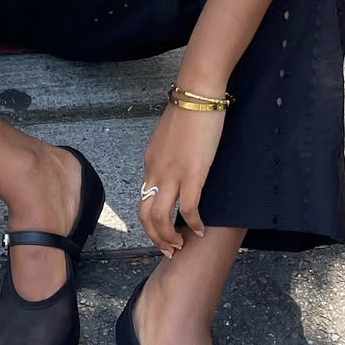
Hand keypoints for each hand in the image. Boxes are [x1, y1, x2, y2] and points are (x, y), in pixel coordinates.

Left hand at [139, 104, 225, 256]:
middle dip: (154, 238)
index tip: (162, 232)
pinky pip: (189, 208)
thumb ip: (168, 155)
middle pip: (145, 214)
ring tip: (180, 245)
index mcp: (150, 162)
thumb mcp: (169, 137)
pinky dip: (194, 224)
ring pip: (160, 218)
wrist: (197, 94)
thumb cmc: (188, 110)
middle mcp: (155, 171)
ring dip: (169, 237)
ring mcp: (172, 174)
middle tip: (168, 250)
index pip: (144, 199)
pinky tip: (200, 230)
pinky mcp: (192, 173)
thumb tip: (176, 166)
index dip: (151, 221)